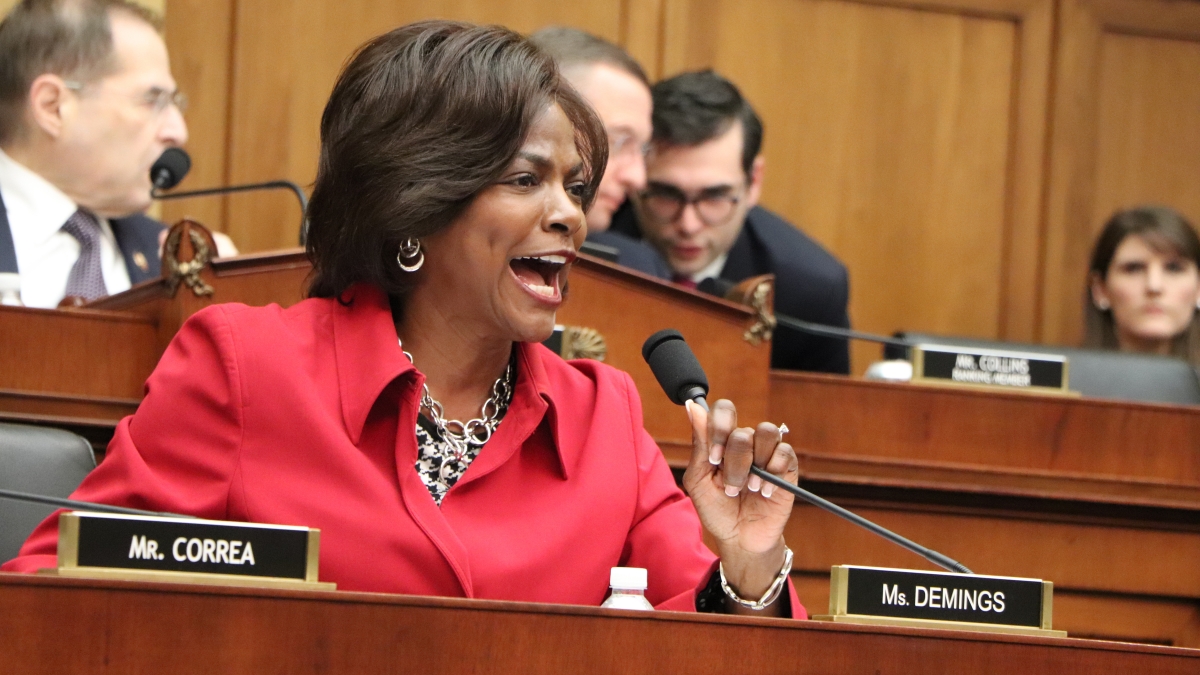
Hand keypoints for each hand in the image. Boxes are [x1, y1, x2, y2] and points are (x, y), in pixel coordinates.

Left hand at [684, 399, 798, 613]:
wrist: (739, 539)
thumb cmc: (716, 509)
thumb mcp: (699, 480)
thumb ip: (699, 444)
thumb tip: (693, 407)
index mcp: (722, 441)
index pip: (724, 411)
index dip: (719, 428)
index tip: (714, 458)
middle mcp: (746, 442)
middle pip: (742, 432)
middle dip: (734, 464)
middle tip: (731, 488)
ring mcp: (767, 453)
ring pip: (766, 433)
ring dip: (755, 465)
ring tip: (751, 488)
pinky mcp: (787, 468)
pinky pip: (785, 452)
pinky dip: (774, 471)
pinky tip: (765, 492)